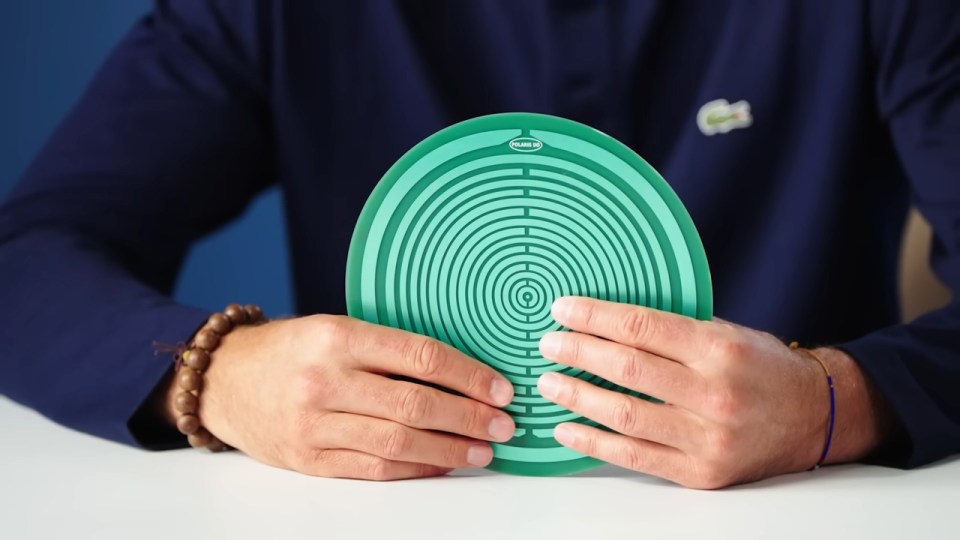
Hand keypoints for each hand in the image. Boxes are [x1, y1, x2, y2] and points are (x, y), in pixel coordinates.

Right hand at [164, 315, 515, 479]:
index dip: (469, 375)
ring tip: (482, 450)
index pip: (420, 357)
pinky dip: (415, 469)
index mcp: (338, 337)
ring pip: (398, 443)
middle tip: (503, 425)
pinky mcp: (309, 459)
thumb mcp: (335, 328)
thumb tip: (460, 373)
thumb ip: (388, 348)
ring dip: (450, 450)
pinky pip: (375, 469)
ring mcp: (315, 425)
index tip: (500, 389)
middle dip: (468, 418)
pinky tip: (442, 463)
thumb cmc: (291, 350)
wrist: (225, 380)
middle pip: (415, 405)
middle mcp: (325, 381)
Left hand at [536, 297, 890, 488]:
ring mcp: (708, 438)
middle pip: (627, 369)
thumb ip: (673, 331)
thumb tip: (605, 321)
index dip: (595, 317)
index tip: (562, 309)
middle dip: (578, 353)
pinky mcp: (701, 473)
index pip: (642, 327)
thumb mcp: (727, 333)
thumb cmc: (764, 368)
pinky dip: (593, 444)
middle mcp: (715, 394)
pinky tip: (567, 429)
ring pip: (625, 415)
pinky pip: (635, 457)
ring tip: (548, 383)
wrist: (815, 417)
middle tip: (547, 344)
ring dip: (577, 397)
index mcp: (720, 349)